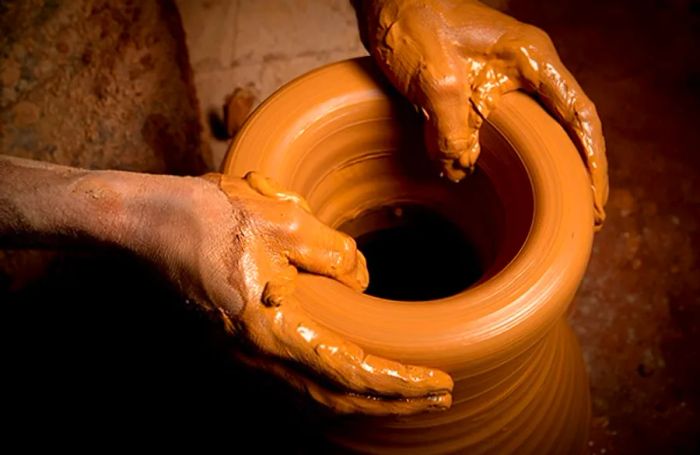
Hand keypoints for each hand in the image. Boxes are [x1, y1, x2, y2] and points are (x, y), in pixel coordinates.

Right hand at [158, 172, 452, 414]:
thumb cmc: (206, 218)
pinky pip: (296, 379)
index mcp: (272, 330)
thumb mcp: (280, 221)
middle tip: (439, 397)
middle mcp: (258, 357)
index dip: (400, 385)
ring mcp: (246, 355)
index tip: (441, 384)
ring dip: (366, 397)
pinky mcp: (239, 343)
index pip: (352, 374)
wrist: (144, 222)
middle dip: (393, 402)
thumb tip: (361, 278)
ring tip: (407, 389)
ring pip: (317, 395)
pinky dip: (336, 385)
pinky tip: (352, 373)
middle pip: (338, 399)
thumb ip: (331, 253)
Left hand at [358, 0, 608, 225]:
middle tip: (591, 215)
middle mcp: (525, 70)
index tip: (597, 196)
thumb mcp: (435, 78)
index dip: (592, 159)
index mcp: (530, 58)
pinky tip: (516, 186)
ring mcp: (503, 81)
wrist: (386, 4)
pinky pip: (505, 132)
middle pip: (569, 126)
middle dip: (581, 172)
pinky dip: (512, 161)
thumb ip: (452, 128)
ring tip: (565, 209)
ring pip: (539, 132)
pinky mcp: (480, 92)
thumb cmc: (413, 23)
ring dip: (552, 170)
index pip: (578, 113)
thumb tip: (461, 170)